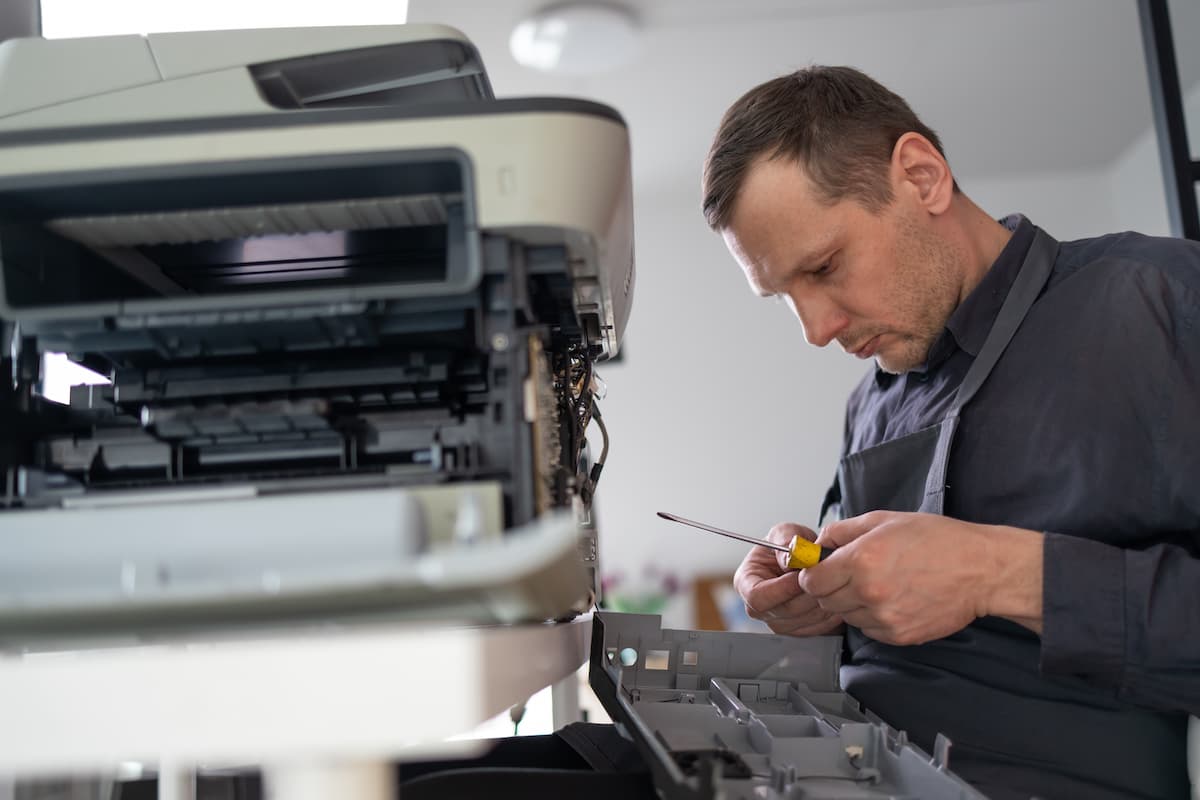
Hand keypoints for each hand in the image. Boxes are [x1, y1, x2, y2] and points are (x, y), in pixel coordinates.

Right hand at [734, 522, 843, 636]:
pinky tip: (834, 596)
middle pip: (783, 611)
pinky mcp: (797, 630)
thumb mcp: (785, 532)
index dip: (782, 589)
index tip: (802, 577)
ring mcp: (777, 621)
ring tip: (833, 584)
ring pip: (803, 621)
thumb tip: (790, 558)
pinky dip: (829, 614)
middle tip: (826, 578)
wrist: (805, 559)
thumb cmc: (788, 547)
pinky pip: (816, 628)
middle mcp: (758, 607)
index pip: (758, 597)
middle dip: (808, 594)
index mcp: (746, 582)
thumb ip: (786, 540)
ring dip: (822, 603)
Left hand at [799, 511, 1043, 644]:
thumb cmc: (937, 540)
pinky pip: (869, 630)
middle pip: (825, 601)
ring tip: (879, 585)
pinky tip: (894, 600)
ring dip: (853, 603)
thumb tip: (818, 542)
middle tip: (852, 575)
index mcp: (861, 560)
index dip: (813, 574)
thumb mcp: (884, 520)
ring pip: (847, 616)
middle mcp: (868, 592)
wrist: (980, 570)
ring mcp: (884, 618)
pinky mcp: (900, 635)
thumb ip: (843, 530)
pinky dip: (873, 618)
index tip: (822, 570)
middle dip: (831, 588)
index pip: (812, 580)